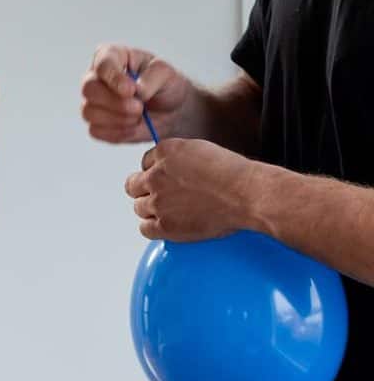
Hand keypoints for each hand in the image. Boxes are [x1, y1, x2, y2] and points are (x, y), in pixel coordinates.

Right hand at [81, 44, 188, 143]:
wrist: (171, 110)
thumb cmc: (164, 84)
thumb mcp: (166, 73)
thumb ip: (151, 78)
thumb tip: (136, 92)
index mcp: (111, 56)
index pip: (102, 64)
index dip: (114, 78)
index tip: (131, 90)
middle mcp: (96, 77)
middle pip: (89, 89)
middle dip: (114, 102)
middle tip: (139, 108)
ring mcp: (93, 102)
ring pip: (89, 112)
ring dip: (118, 119)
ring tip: (140, 117)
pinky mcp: (96, 124)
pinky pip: (96, 131)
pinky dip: (117, 132)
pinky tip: (133, 127)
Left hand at [124, 138, 256, 240]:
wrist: (246, 194)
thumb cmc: (234, 174)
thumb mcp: (201, 152)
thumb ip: (181, 160)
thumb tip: (173, 171)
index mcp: (166, 151)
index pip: (146, 162)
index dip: (155, 172)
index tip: (164, 180)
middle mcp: (156, 175)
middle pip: (134, 185)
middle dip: (145, 190)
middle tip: (161, 197)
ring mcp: (158, 201)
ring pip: (139, 207)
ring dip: (150, 210)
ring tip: (169, 212)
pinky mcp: (165, 224)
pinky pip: (145, 229)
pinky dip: (153, 228)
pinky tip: (166, 226)